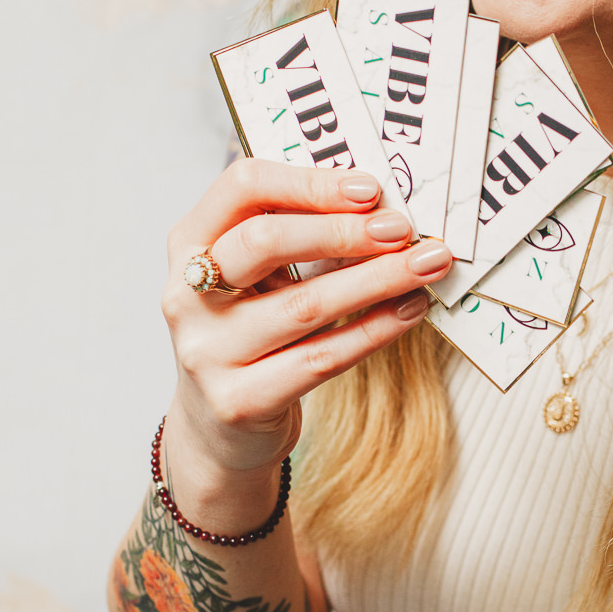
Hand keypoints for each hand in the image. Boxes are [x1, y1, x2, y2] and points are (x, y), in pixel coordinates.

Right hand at [160, 159, 451, 481]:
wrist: (217, 429)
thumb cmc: (249, 335)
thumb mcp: (258, 277)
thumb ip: (302, 239)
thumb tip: (382, 209)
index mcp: (189, 242)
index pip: (242, 187)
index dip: (310, 182)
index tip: (370, 190)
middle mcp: (186, 294)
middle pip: (265, 241)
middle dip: (345, 231)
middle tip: (402, 230)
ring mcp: (206, 351)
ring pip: (304, 305)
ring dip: (377, 280)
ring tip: (426, 266)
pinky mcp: (237, 400)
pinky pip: (321, 358)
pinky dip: (374, 330)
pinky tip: (409, 311)